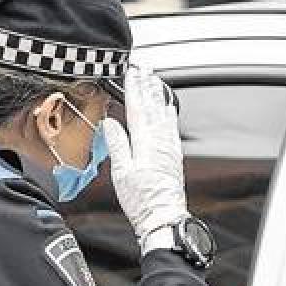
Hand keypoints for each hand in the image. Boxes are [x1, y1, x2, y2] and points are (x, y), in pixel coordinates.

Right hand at [103, 67, 187, 249]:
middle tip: (145, 68)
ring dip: (158, 95)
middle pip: (153, 106)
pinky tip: (167, 108)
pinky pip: (172, 126)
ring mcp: (170, 147)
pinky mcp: (174, 155)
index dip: (134, 87)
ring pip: (164, 113)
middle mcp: (160, 141)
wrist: (163, 217)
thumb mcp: (121, 171)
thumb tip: (111, 123)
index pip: (138, 107)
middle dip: (148, 85)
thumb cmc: (142, 200)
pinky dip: (169, 112)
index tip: (132, 71)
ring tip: (155, 81)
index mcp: (145, 141)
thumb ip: (117, 143)